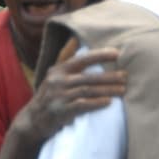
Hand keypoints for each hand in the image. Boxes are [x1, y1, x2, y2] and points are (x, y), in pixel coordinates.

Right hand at [10, 45, 125, 147]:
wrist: (33, 119)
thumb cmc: (49, 96)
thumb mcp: (54, 76)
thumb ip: (66, 60)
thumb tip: (75, 39)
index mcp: (58, 70)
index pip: (82, 60)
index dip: (100, 55)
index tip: (117, 54)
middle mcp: (57, 81)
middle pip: (88, 77)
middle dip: (109, 77)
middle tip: (126, 76)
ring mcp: (58, 96)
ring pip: (87, 91)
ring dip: (107, 90)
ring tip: (123, 90)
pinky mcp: (61, 110)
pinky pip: (82, 105)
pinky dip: (96, 103)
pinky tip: (108, 102)